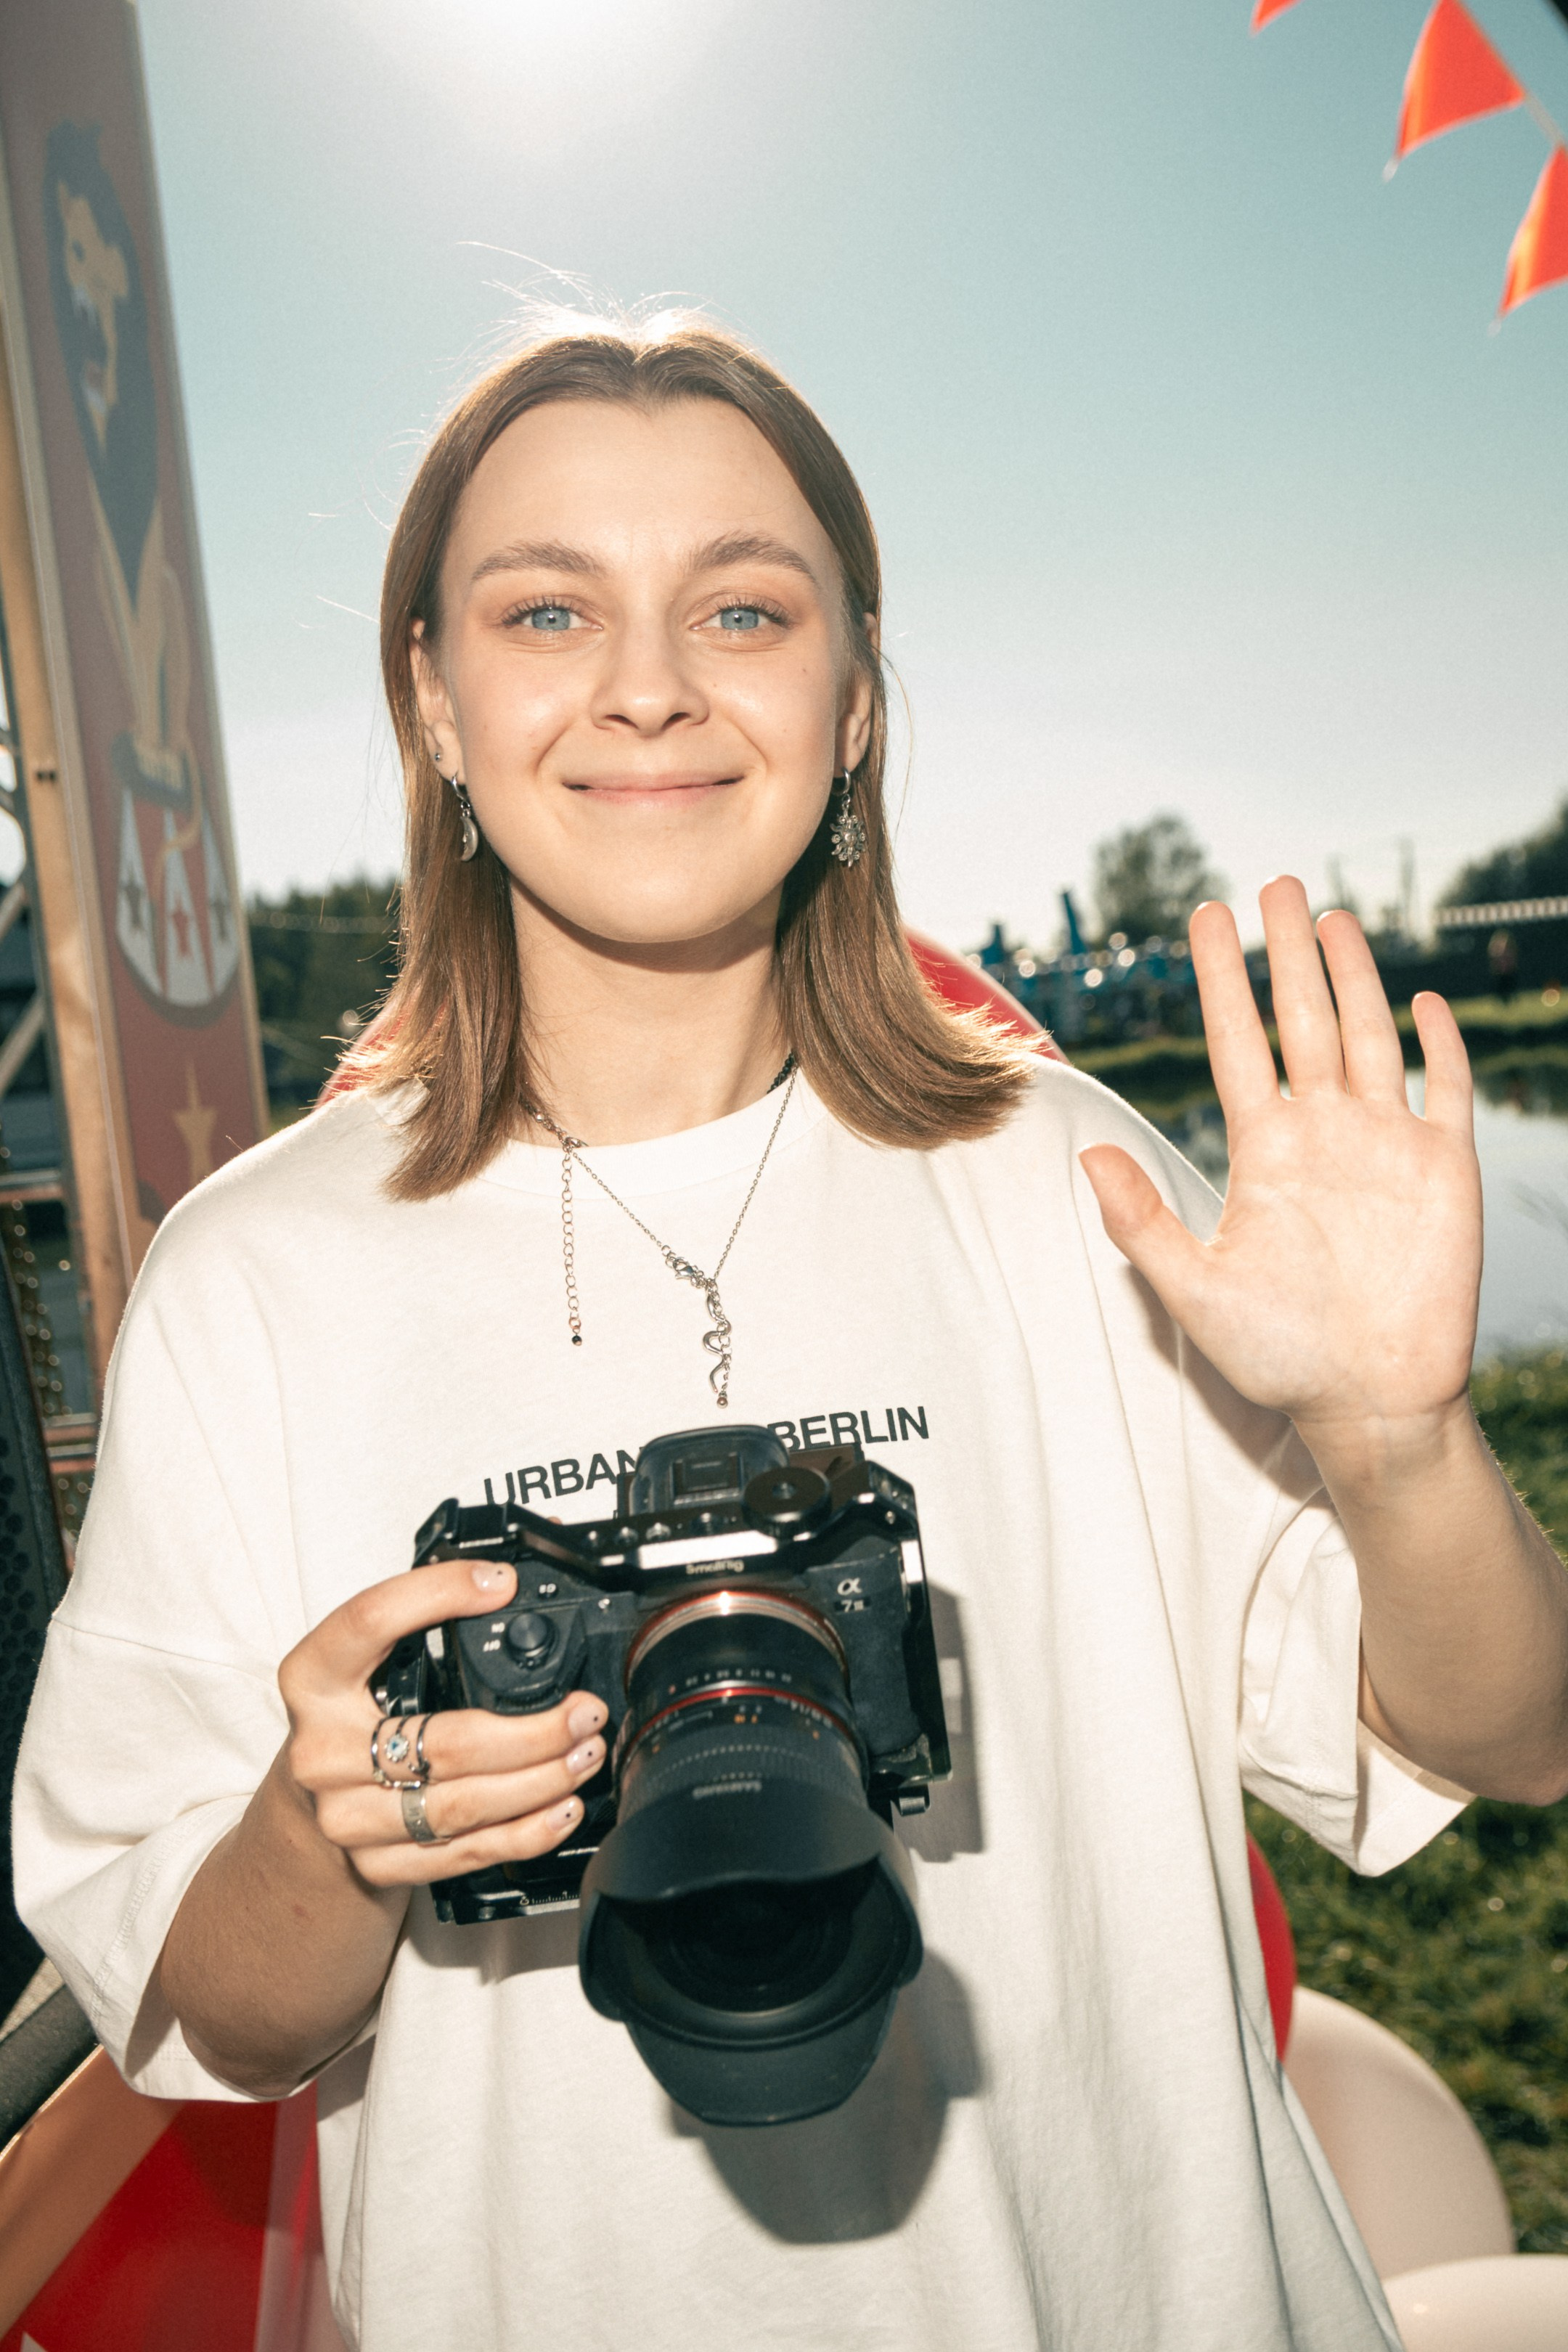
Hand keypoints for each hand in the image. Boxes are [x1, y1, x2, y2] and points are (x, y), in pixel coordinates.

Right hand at [278, 1558, 607, 1887]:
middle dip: (536, 1729)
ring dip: (542, 1780)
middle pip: (446, 1740)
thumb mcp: (360, 1666)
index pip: (370, 1621)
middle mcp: (322, 1750)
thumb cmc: (347, 1722)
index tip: (502, 1585)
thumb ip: (419, 1627)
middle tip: (585, 1711)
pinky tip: (562, 1809)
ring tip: (584, 1754)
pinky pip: (464, 1852)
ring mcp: (347, 1816)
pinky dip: (525, 1833)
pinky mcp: (376, 1864)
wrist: (305, 1816)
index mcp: (313, 1679)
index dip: (437, 1594)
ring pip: (464, 1804)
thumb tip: (502, 1582)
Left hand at [1080, 877, 1481, 1454]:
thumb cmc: (1278, 1354)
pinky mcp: (1443, 1169)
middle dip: (1285, 951)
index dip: (1222, 979)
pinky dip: (1436, 1043)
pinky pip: (1443, 1090)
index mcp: (1264, 1149)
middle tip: (1271, 881)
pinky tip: (1418, 999)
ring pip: (1367, 1036)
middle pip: (1301, 1018)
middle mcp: (1322, 1131)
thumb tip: (1082, 1155)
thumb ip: (1141, 1221)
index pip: (1237, 1041)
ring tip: (1328, 914)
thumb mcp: (1195, 1289)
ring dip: (1352, 975)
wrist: (1368, 1401)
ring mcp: (1385, 1144)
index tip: (1203, 916)